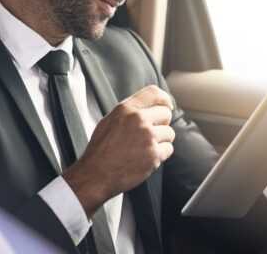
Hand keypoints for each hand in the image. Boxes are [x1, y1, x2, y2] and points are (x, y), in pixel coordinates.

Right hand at [63, 85, 174, 216]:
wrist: (96, 174)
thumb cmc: (101, 149)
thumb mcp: (110, 121)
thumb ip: (129, 111)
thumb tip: (149, 107)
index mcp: (126, 109)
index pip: (154, 93)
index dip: (164, 100)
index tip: (166, 107)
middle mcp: (138, 120)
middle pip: (166, 113)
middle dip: (161, 123)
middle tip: (150, 133)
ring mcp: (148, 137)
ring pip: (169, 133)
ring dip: (161, 141)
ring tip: (144, 147)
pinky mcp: (154, 155)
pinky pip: (168, 149)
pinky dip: (160, 154)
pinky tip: (145, 157)